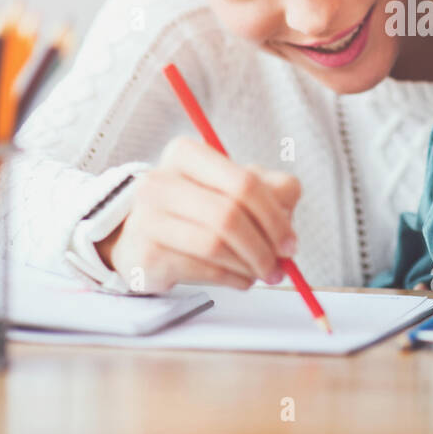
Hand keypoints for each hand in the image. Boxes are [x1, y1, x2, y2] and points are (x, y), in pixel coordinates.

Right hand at [95, 135, 300, 293]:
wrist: (142, 237)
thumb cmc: (199, 209)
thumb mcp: (236, 188)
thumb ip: (273, 194)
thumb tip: (287, 230)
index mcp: (187, 154)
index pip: (244, 183)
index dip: (275, 217)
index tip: (290, 244)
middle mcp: (160, 181)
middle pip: (229, 215)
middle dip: (264, 247)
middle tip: (281, 267)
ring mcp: (147, 217)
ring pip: (216, 245)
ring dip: (249, 266)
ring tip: (261, 273)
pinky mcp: (145, 253)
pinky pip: (202, 270)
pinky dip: (232, 279)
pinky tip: (240, 279)